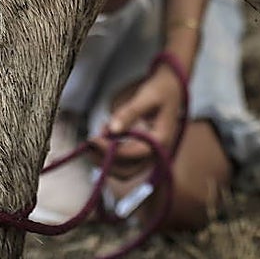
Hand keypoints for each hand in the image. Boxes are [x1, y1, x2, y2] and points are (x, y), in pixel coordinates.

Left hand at [90, 62, 183, 176]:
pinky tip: (105, 135)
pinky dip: (112, 154)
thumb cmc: (160, 91)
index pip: (132, 155)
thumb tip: (112, 130)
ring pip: (125, 170)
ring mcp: (151, 155)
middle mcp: (157, 153)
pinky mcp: (144, 152)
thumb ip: (129, 113)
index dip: (110, 150)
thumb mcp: (145, 98)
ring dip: (107, 161)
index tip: (93, 139)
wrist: (171, 89)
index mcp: (161, 141)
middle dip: (105, 162)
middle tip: (88, 146)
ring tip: (94, 140)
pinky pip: (126, 162)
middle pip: (127, 171)